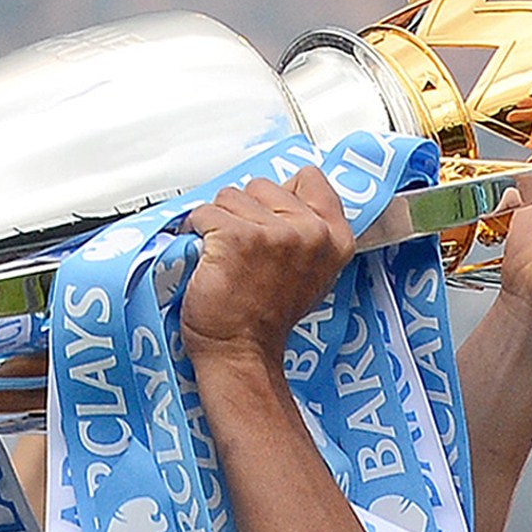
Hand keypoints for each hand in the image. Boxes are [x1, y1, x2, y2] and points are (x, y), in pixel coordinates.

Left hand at [177, 168, 357, 376]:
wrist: (242, 353)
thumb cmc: (265, 317)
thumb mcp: (308, 269)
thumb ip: (305, 228)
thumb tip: (281, 194)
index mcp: (334, 238)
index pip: (309, 178)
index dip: (281, 196)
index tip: (272, 222)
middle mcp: (311, 233)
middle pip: (263, 184)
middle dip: (247, 211)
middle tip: (248, 255)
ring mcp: (276, 234)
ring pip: (230, 196)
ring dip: (220, 223)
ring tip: (230, 261)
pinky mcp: (237, 237)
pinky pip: (204, 213)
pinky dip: (197, 234)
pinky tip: (211, 261)